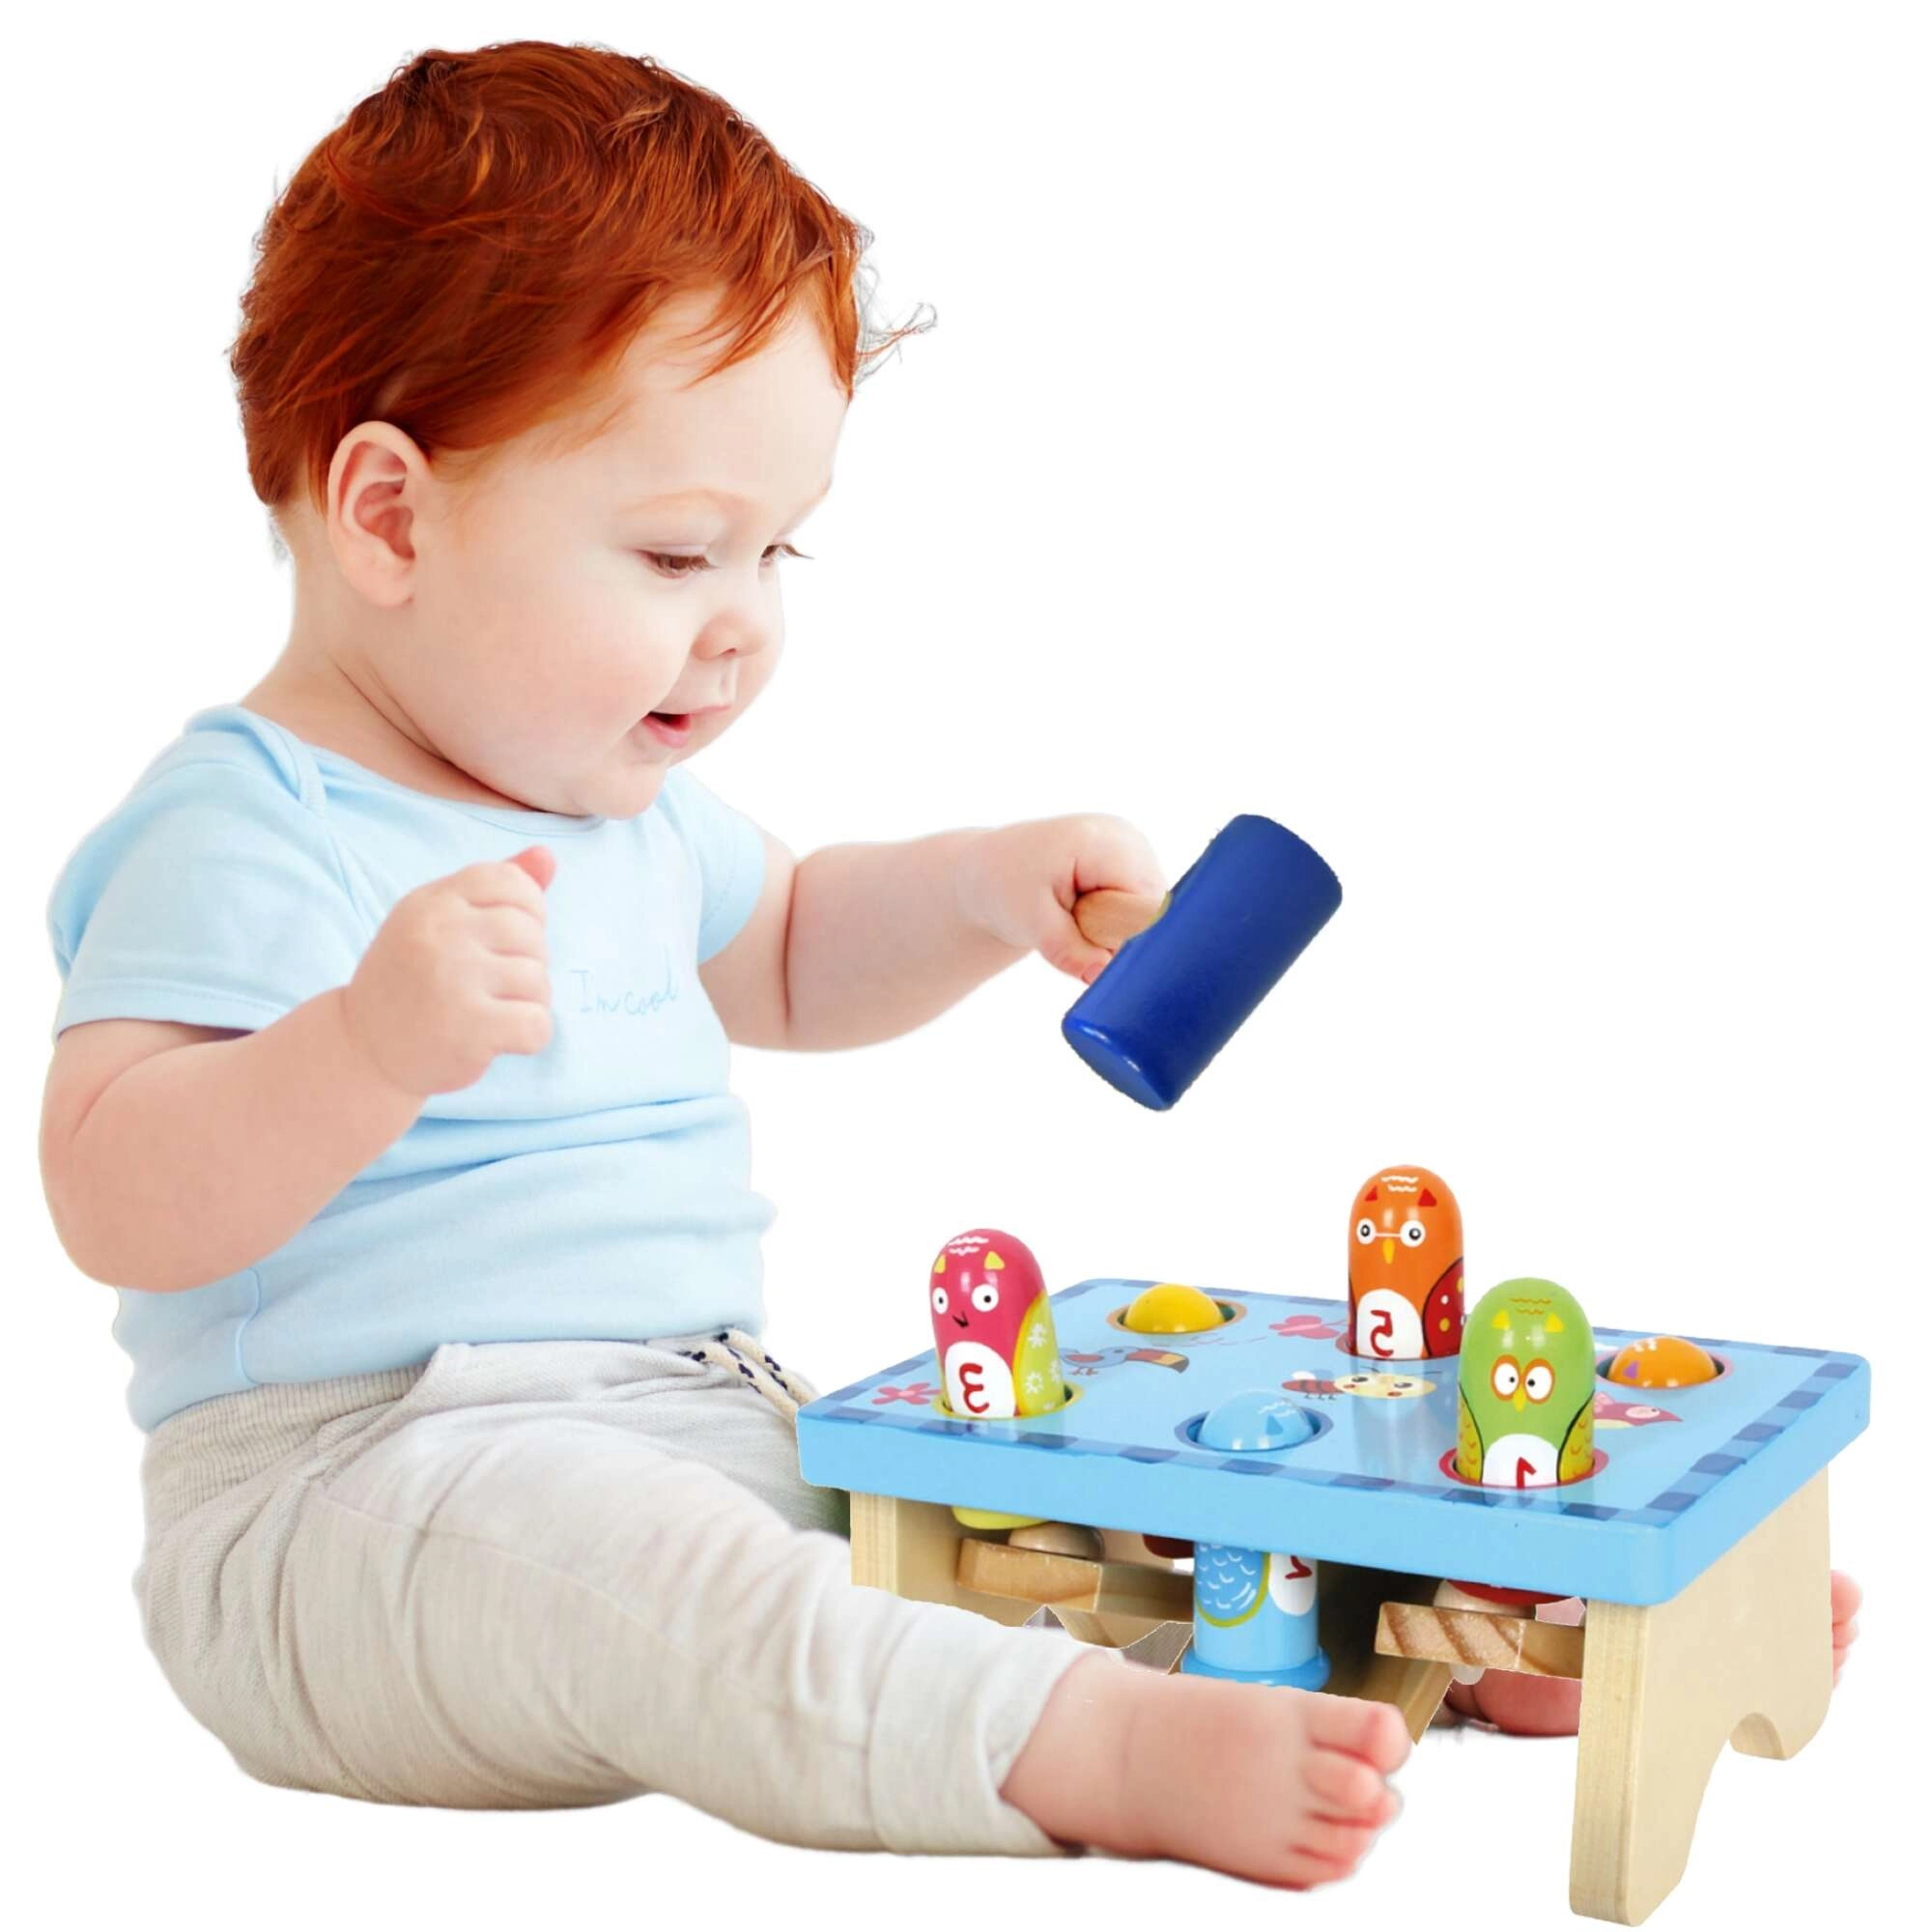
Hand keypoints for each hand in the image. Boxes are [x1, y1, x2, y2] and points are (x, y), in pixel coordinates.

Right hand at [341, 845, 556, 1096]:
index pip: (511, 882)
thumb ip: (495, 887)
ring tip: (493, 1010)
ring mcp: (453, 981)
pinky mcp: (470, 1029)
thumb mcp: (440, 921)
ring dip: (529, 1001)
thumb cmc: (413, 979)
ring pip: (538, 981)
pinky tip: (501, 1038)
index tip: (506, 938)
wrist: (365, 1049)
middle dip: (528, 961)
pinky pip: (538, 1025)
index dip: (528, 910)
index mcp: (432, 902)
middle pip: (531, 933)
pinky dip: (532, 1036)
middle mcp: (440, 934)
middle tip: (495, 984)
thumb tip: (548, 855)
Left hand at [956, 814, 1165, 984]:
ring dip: (1119, 932)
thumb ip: (1069, 951)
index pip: (1146, 904)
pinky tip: (1086, 913)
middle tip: (1075, 934)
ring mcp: (1133, 849)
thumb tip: (1103, 974)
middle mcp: (1128, 839)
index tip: (1100, 957)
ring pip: (1151, 913)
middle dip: (1122, 937)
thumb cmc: (1004, 888)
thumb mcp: (1030, 923)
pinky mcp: (1131, 865)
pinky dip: (1117, 923)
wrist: (990, 871)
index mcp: (1105, 843)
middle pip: (1154, 908)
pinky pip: (1142, 909)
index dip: (1130, 938)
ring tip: (1075, 919)